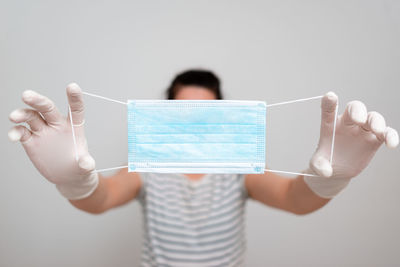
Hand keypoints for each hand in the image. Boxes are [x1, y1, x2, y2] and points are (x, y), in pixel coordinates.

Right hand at [8, 83, 98, 199]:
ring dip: (22, 114)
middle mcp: (56, 124)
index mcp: (73, 126)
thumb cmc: (79, 166)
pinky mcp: (31, 140)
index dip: (74, 98)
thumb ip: (86, 164)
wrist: (66, 175)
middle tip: (26, 95)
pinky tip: (13, 136)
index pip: (75, 109)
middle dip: (37, 100)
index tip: (72, 86)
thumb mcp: (85, 167)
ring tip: (14, 117)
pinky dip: (15, 132)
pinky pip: (21, 132)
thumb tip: (86, 164)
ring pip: (31, 116)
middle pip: (47, 108)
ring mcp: (42, 131)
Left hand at [304, 92, 398, 197]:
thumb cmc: (324, 161)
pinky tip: (391, 144)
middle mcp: (347, 123)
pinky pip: (386, 133)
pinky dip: (391, 136)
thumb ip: (319, 166)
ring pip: (373, 118)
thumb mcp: (317, 165)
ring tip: (378, 131)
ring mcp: (362, 130)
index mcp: (330, 125)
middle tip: (359, 119)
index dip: (329, 102)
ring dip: (377, 122)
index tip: (330, 96)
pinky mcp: (374, 140)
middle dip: (358, 111)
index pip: (328, 110)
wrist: (337, 170)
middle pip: (355, 108)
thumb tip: (326, 172)